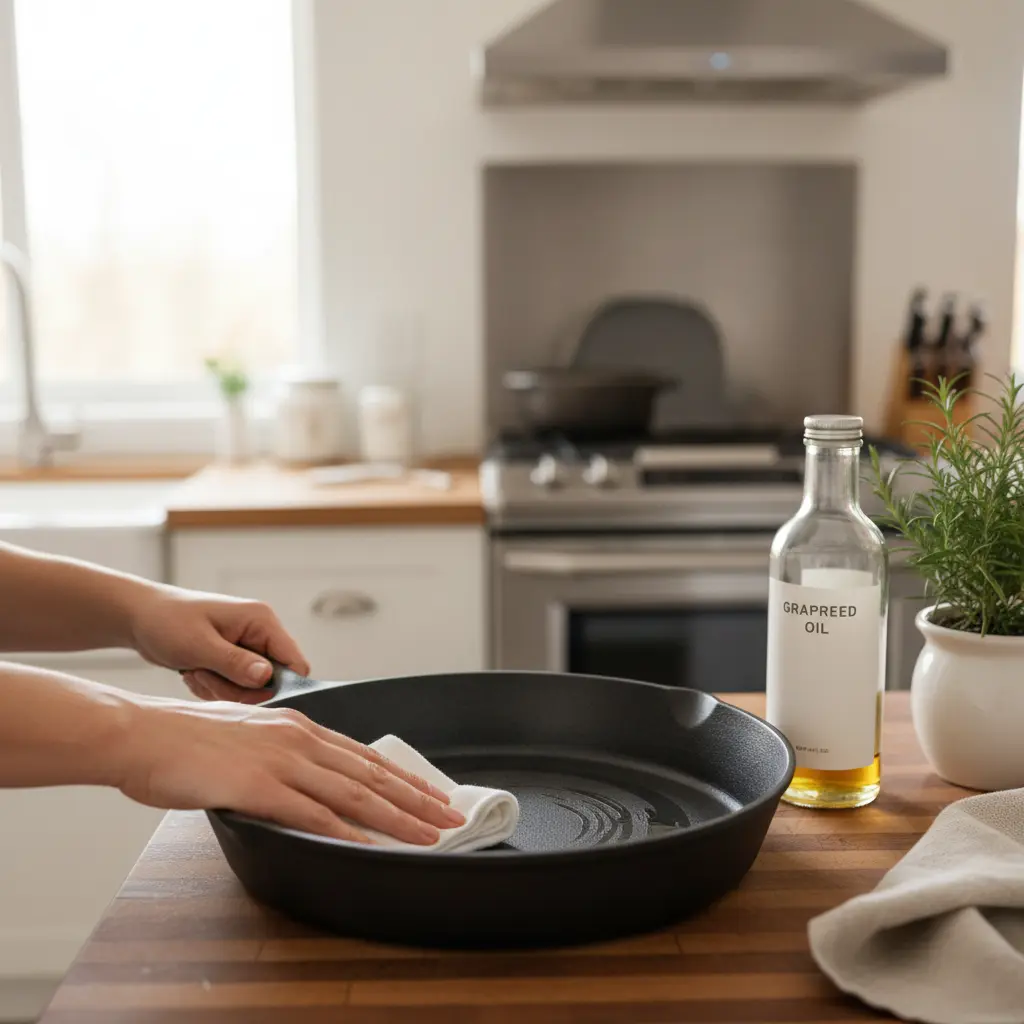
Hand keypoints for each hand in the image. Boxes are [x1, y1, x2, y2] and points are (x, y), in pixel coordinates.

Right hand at [112, 697, 465, 843]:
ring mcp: (283, 761)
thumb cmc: (186, 739)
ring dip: (399, 818)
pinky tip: (372, 845)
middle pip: (373, 774)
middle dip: (418, 799)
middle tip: (452, 817)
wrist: (141, 732)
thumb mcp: (247, 736)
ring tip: (429, 835)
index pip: (366, 755)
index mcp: (299, 726)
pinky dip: (349, 832)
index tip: (433, 793)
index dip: (405, 777)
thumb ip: (280, 756)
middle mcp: (300, 739)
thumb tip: (302, 778)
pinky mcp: (260, 785)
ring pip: (356, 793)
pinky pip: (314, 813)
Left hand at [129, 585, 308, 702]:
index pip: (294, 662)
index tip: (244, 692)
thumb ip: (235, 663)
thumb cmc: (167, 622)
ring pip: (249, 688)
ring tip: (194, 669)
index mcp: (261, 621)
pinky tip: (193, 671)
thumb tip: (268, 679)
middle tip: (204, 675)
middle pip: (270, 681)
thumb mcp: (199, 645)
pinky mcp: (233, 660)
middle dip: (236, 687)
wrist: (139, 618)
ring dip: (219, 688)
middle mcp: (259, 633)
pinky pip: (233, 688)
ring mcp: (246, 647)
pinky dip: (212, 687)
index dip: (279, 685)